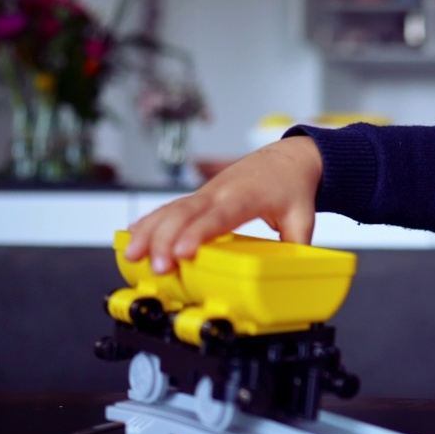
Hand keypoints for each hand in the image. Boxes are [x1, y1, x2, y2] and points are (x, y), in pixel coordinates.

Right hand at [124, 136, 323, 273]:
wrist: (287, 159)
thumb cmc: (292, 186)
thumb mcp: (303, 217)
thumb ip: (296, 246)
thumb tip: (293, 274)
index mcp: (245, 197)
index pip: (218, 216)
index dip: (197, 234)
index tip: (181, 253)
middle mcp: (220, 193)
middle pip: (185, 214)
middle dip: (164, 239)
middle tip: (156, 266)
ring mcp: (206, 193)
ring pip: (171, 210)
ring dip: (149, 232)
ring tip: (132, 256)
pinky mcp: (199, 197)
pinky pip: (169, 208)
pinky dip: (149, 222)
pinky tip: (131, 236)